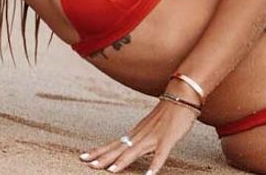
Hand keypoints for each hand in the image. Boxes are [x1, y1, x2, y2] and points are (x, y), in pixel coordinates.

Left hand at [79, 98, 198, 173]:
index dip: (99, 151)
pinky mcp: (167, 140)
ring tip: (110, 171)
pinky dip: (155, 164)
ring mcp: (154, 137)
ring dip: (122, 161)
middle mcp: (141, 135)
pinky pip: (161, 154)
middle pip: (119, 148)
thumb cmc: (167, 113)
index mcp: (136, 133)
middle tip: (88, 164)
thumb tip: (129, 145)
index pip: (113, 144)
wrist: (181, 97)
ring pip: (135, 151)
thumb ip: (140, 137)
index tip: (83, 156)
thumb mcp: (149, 126)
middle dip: (104, 158)